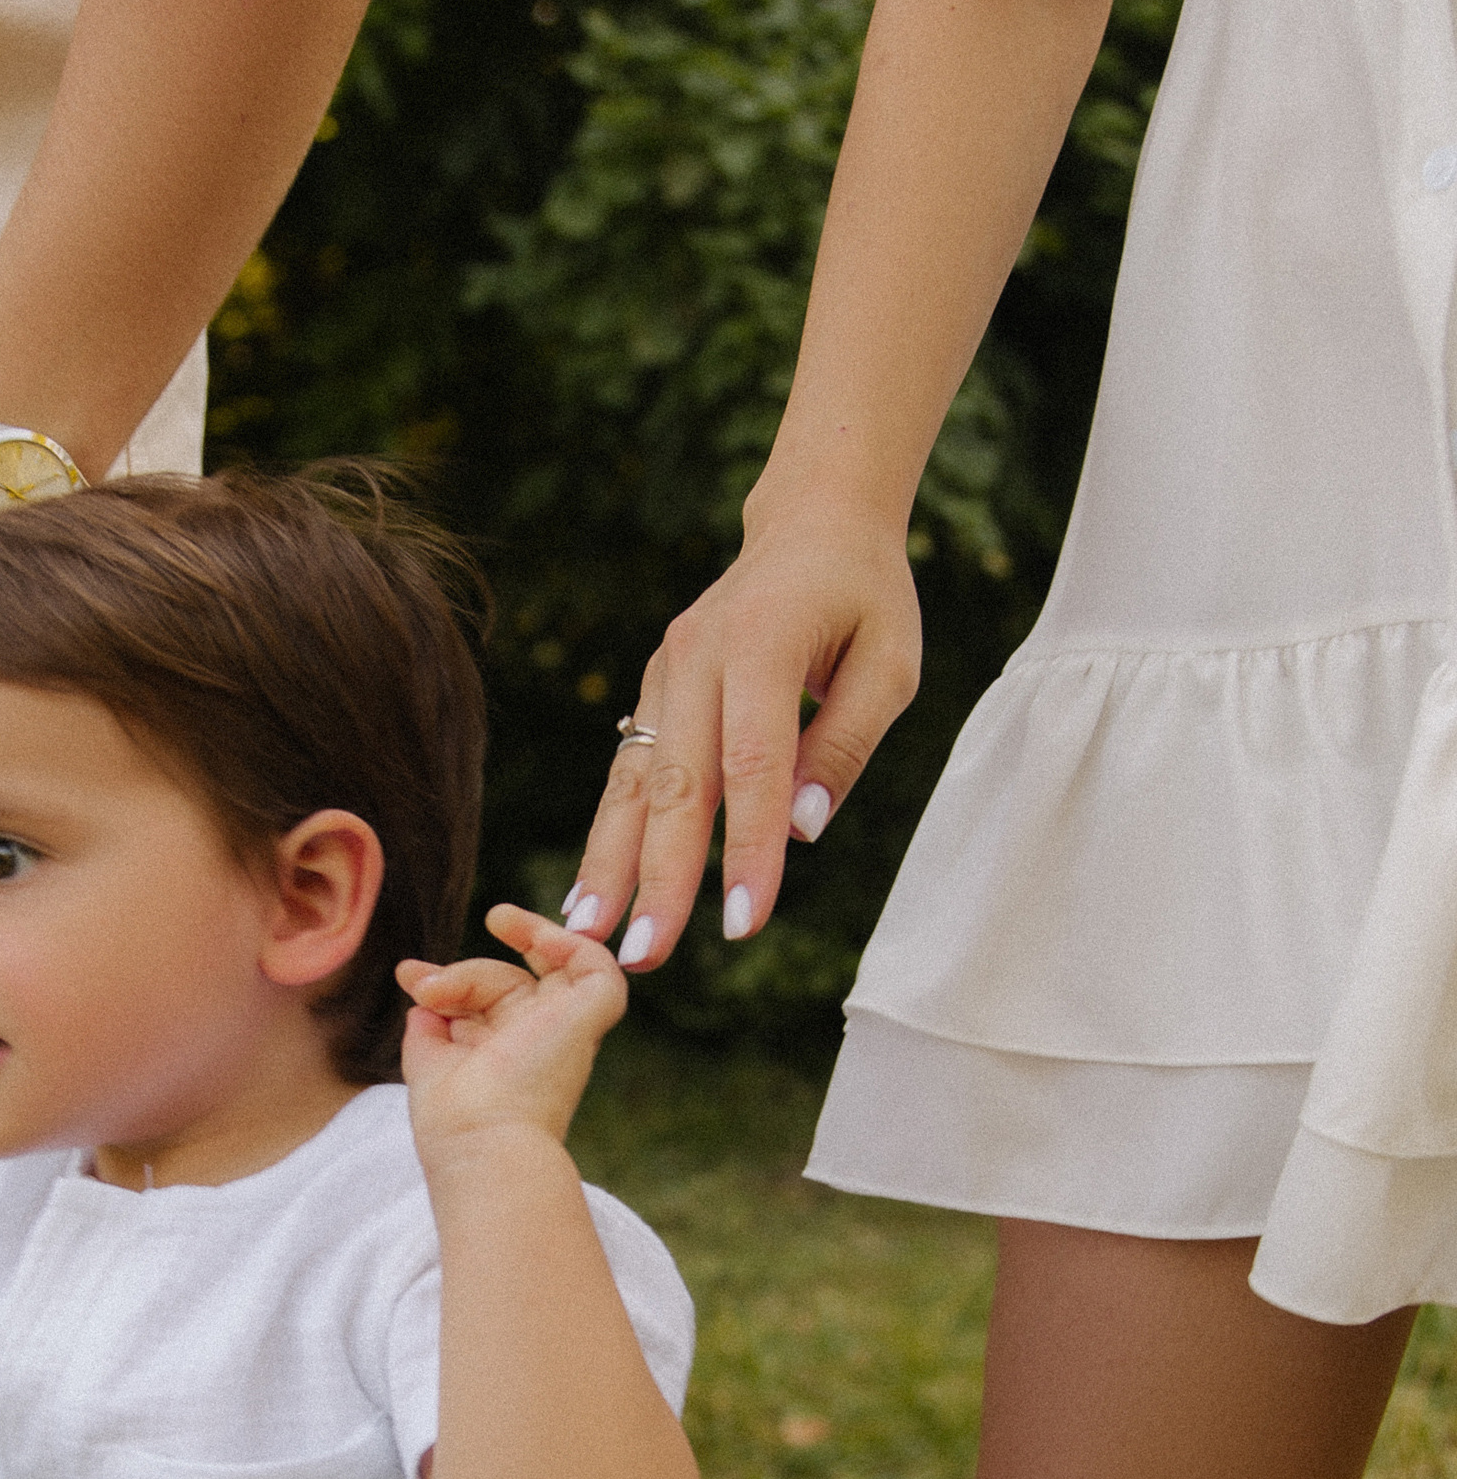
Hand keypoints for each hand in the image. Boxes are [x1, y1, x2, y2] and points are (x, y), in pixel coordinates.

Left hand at [398, 902, 628, 1157]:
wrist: (482, 1143)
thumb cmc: (455, 1122)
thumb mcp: (429, 1062)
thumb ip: (427, 1026)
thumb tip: (420, 990)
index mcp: (506, 1058)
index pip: (484, 1002)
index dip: (448, 983)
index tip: (409, 977)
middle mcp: (540, 1044)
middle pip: (508, 982)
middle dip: (465, 974)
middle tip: (423, 985)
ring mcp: (567, 1030)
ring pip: (548, 965)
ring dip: (523, 935)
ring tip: (495, 919)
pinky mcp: (590, 1017)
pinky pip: (596, 965)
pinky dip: (568, 940)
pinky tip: (524, 931)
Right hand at [568, 496, 919, 969]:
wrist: (812, 523)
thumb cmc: (864, 598)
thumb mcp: (890, 663)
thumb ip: (845, 746)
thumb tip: (799, 833)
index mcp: (762, 641)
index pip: (753, 763)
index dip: (746, 847)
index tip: (744, 922)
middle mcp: (697, 655)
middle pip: (675, 782)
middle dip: (658, 876)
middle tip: (645, 955)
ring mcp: (665, 671)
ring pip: (634, 780)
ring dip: (610, 862)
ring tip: (587, 933)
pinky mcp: (653, 689)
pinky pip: (628, 770)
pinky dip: (610, 833)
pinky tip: (591, 892)